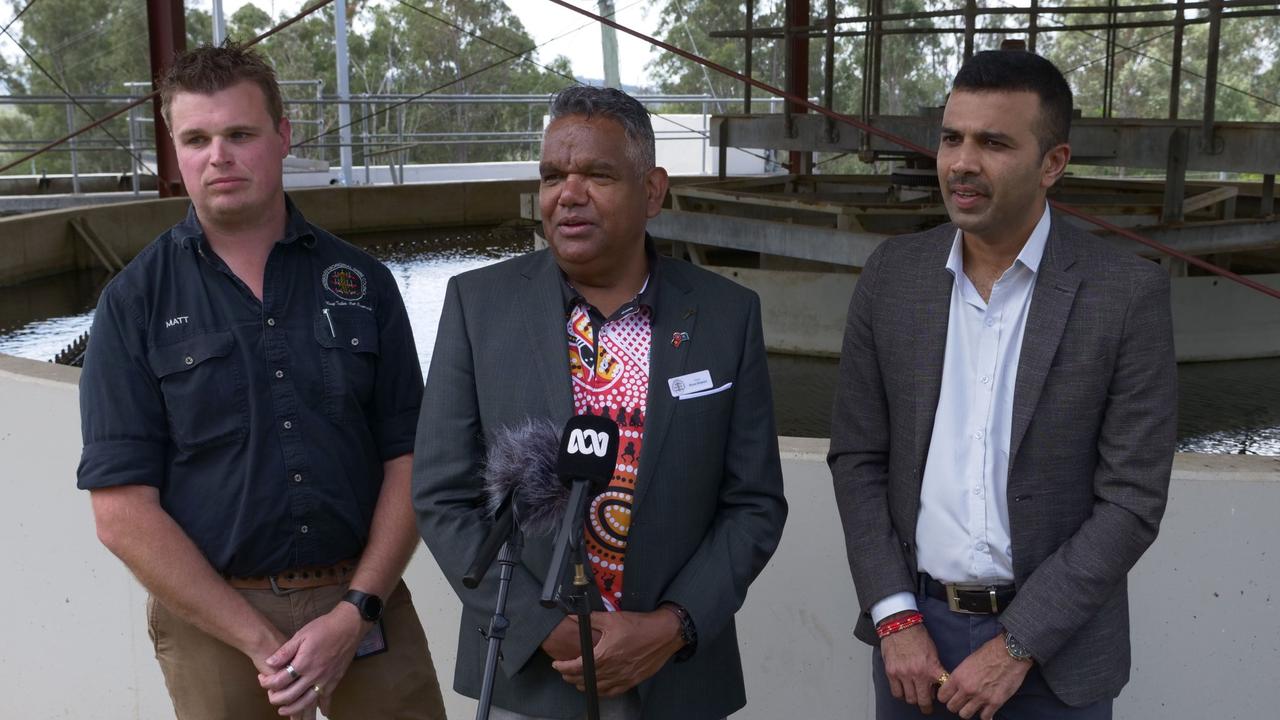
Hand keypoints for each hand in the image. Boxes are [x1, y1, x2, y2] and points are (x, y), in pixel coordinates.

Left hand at [258, 602, 367, 716]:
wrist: (349, 626)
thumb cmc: (324, 628)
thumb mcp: (301, 635)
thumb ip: (285, 651)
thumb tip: (269, 662)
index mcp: (303, 663)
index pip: (280, 680)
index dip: (267, 682)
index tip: (262, 679)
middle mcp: (314, 675)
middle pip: (291, 695)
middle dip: (276, 699)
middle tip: (270, 696)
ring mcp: (325, 680)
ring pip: (307, 702)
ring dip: (293, 709)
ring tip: (284, 710)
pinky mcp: (335, 680)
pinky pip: (327, 698)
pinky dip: (323, 707)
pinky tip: (321, 712)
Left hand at [551, 610, 683, 696]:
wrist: (664, 634)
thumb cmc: (639, 626)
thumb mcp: (612, 619)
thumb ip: (590, 619)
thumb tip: (573, 615)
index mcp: (604, 655)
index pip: (576, 667)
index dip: (563, 667)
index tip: (556, 664)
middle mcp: (612, 670)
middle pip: (584, 680)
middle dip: (570, 677)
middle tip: (565, 671)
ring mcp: (622, 678)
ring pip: (597, 689)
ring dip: (584, 685)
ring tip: (578, 679)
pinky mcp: (632, 681)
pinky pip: (612, 692)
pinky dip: (601, 691)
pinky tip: (598, 687)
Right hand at [879, 620, 947, 714]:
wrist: (900, 625)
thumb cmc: (917, 636)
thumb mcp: (933, 653)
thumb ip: (934, 669)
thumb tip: (935, 684)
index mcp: (931, 667)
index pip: (941, 690)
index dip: (942, 698)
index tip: (942, 700)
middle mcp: (917, 673)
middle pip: (923, 700)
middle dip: (926, 705)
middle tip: (926, 705)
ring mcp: (903, 674)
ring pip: (909, 698)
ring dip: (913, 698)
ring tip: (914, 693)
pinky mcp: (891, 672)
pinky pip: (896, 692)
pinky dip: (901, 693)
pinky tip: (903, 688)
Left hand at [937, 634, 1032, 719]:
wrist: (1010, 653)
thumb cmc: (990, 653)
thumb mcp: (968, 662)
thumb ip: (961, 676)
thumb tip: (957, 686)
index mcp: (958, 677)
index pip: (942, 696)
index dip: (946, 697)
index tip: (951, 696)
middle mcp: (967, 689)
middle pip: (952, 707)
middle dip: (956, 705)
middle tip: (963, 701)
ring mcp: (981, 697)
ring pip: (965, 715)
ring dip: (969, 711)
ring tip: (974, 705)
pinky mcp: (995, 702)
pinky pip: (984, 717)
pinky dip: (985, 715)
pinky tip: (987, 708)